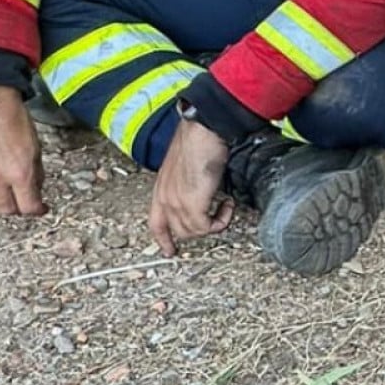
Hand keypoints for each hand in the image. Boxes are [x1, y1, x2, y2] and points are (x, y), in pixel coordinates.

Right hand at [0, 85, 46, 215]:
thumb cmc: (8, 114)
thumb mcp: (34, 145)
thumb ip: (34, 171)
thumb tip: (35, 187)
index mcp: (19, 172)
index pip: (29, 207)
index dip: (37, 210)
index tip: (39, 208)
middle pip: (4, 210)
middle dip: (15, 207)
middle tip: (19, 200)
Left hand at [148, 118, 231, 255]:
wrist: (202, 132)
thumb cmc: (197, 141)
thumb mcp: (186, 167)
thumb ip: (188, 184)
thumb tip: (202, 192)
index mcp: (161, 189)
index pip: (156, 223)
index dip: (163, 239)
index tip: (169, 251)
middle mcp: (164, 198)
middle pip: (179, 232)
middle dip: (201, 229)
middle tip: (218, 217)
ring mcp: (176, 203)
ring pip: (194, 232)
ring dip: (213, 223)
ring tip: (225, 204)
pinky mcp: (191, 205)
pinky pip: (206, 227)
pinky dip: (221, 220)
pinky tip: (228, 203)